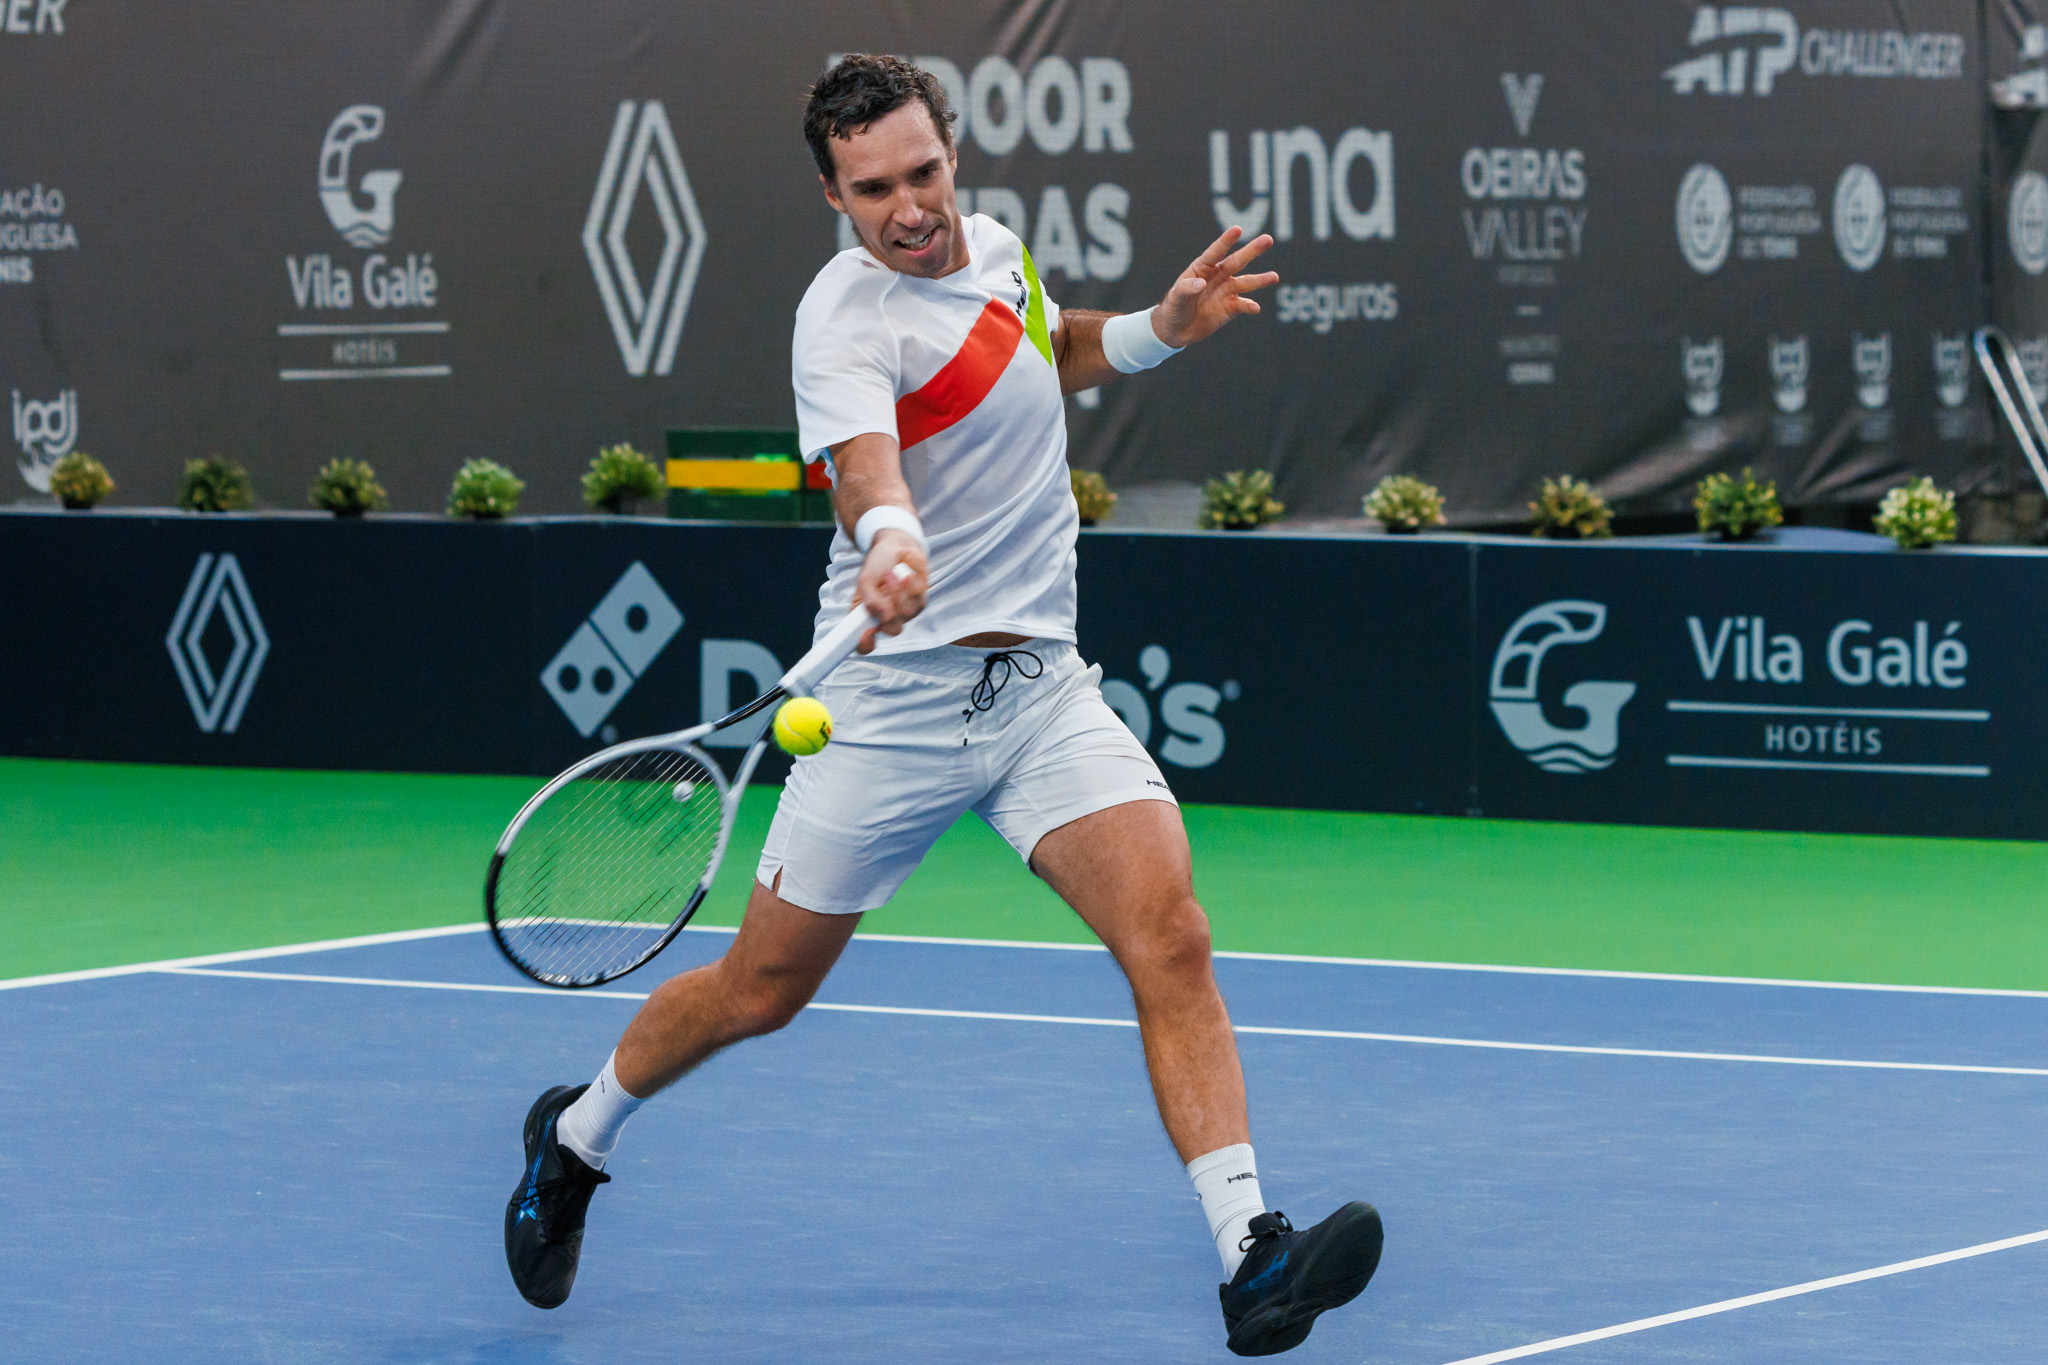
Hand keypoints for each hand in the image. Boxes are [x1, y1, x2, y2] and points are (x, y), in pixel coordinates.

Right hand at [855, 535, 925, 652]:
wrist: (895, 548)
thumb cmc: (877, 566)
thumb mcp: (865, 579)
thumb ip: (870, 600)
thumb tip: (883, 616)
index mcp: (866, 618)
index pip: (864, 644)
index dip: (865, 644)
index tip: (867, 632)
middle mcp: (886, 620)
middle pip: (892, 630)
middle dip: (889, 608)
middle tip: (883, 587)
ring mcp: (905, 612)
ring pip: (907, 613)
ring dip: (898, 591)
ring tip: (891, 575)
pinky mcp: (920, 601)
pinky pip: (918, 600)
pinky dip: (910, 584)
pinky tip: (904, 574)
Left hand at [1151, 226, 1277, 348]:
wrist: (1177, 329)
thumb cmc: (1174, 306)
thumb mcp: (1176, 296)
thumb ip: (1187, 288)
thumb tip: (1202, 283)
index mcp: (1203, 267)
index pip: (1216, 251)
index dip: (1226, 241)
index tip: (1237, 229)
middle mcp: (1218, 275)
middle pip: (1237, 261)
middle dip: (1252, 250)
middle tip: (1268, 239)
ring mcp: (1226, 291)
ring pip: (1246, 283)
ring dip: (1260, 280)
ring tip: (1274, 277)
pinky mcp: (1231, 308)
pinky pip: (1243, 305)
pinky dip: (1249, 306)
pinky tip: (1255, 308)